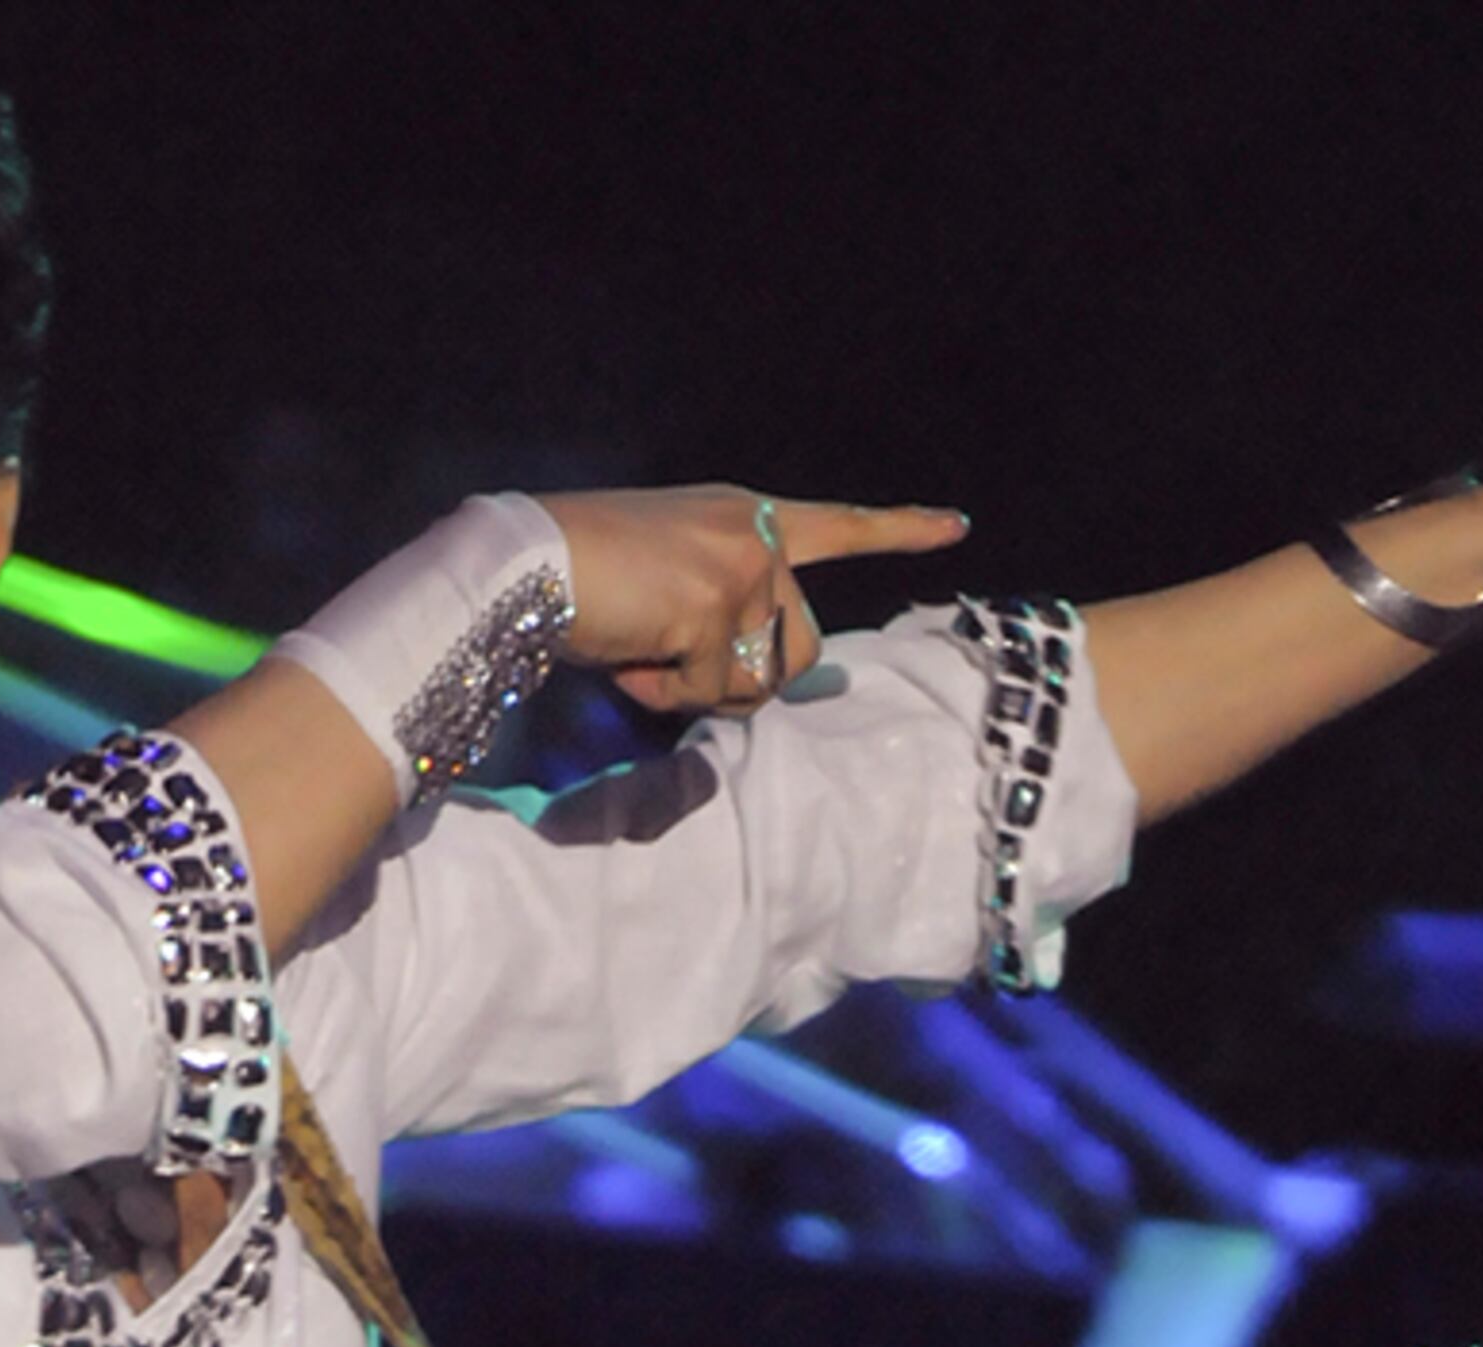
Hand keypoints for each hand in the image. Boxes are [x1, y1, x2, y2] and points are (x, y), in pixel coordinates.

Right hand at [536, 486, 972, 712]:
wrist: (525, 558)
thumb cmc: (574, 573)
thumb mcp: (663, 580)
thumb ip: (715, 609)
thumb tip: (741, 680)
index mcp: (741, 515)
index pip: (836, 525)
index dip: (898, 529)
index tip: (956, 526)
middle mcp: (753, 535)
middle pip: (799, 646)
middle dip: (742, 679)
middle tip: (668, 666)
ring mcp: (741, 569)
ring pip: (759, 682)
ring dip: (698, 691)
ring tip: (640, 654)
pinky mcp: (716, 609)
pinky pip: (710, 694)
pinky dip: (663, 695)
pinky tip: (626, 659)